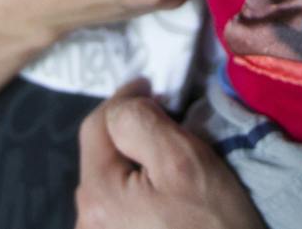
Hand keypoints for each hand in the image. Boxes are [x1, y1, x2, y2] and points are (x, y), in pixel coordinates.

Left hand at [76, 83, 265, 228]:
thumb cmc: (214, 224)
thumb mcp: (182, 161)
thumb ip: (139, 123)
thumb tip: (124, 106)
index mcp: (97, 197)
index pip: (97, 125)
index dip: (125, 98)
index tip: (155, 86)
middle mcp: (87, 223)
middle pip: (101, 154)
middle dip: (128, 130)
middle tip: (166, 118)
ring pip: (110, 181)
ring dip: (132, 160)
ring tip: (165, 155)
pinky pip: (119, 206)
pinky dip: (136, 188)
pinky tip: (163, 192)